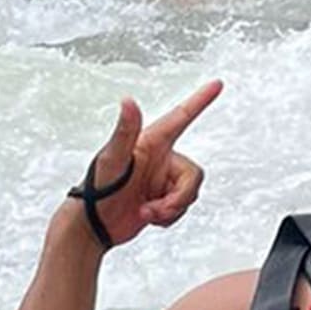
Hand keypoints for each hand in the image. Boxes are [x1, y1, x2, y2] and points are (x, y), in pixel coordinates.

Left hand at [74, 79, 222, 247]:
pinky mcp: (163, 199)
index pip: (181, 117)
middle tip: (156, 208)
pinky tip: (148, 215)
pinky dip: (168, 217)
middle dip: (179, 197)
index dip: (200, 100)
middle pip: (193, 174)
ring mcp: (162, 179)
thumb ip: (125, 131)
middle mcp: (160, 158)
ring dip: (170, 209)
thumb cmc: (96, 189)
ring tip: (146, 212)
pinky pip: (183, 207)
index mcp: (151, 143)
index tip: (217, 84)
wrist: (93, 225)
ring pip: (190, 193)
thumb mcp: (112, 159)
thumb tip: (128, 101)